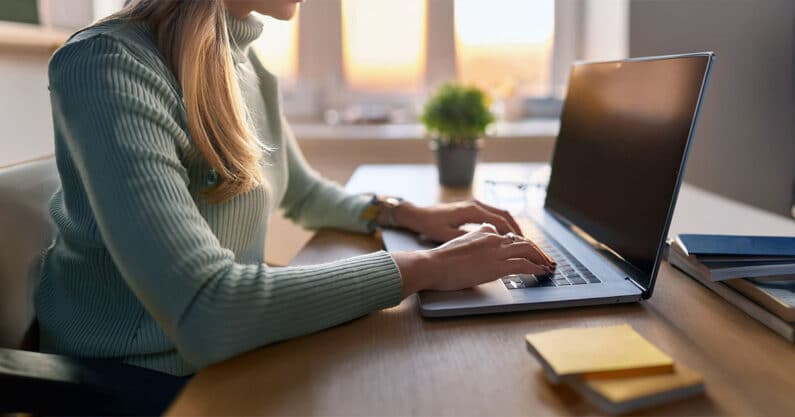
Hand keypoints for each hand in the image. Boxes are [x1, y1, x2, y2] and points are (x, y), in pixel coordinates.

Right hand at [392, 224, 555, 296]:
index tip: (528, 251)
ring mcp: (495, 251)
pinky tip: (542, 272)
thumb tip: (480, 248)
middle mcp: (492, 238)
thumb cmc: (440, 260)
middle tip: (545, 259)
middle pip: (522, 240)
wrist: (432, 265)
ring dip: (541, 257)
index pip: (508, 235)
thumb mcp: (458, 244)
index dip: (521, 244)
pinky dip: (537, 268)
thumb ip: (473, 242)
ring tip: (548, 265)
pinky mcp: (497, 266)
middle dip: (537, 249)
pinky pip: (524, 264)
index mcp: (483, 232)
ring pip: (528, 249)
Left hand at [394, 200, 522, 242]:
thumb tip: (487, 245)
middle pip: (505, 215)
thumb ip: (468, 238)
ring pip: (500, 214)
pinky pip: (492, 215)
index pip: (501, 222)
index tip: (524, 246)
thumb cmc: (430, 225)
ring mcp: (474, 205)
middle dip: (518, 230)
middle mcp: (476, 205)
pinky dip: (502, 225)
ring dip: (511, 227)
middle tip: (529, 245)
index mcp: (472, 211)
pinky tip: (504, 237)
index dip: (514, 235)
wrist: (417, 215)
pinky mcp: (471, 208)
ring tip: (521, 242)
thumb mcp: (448, 235)